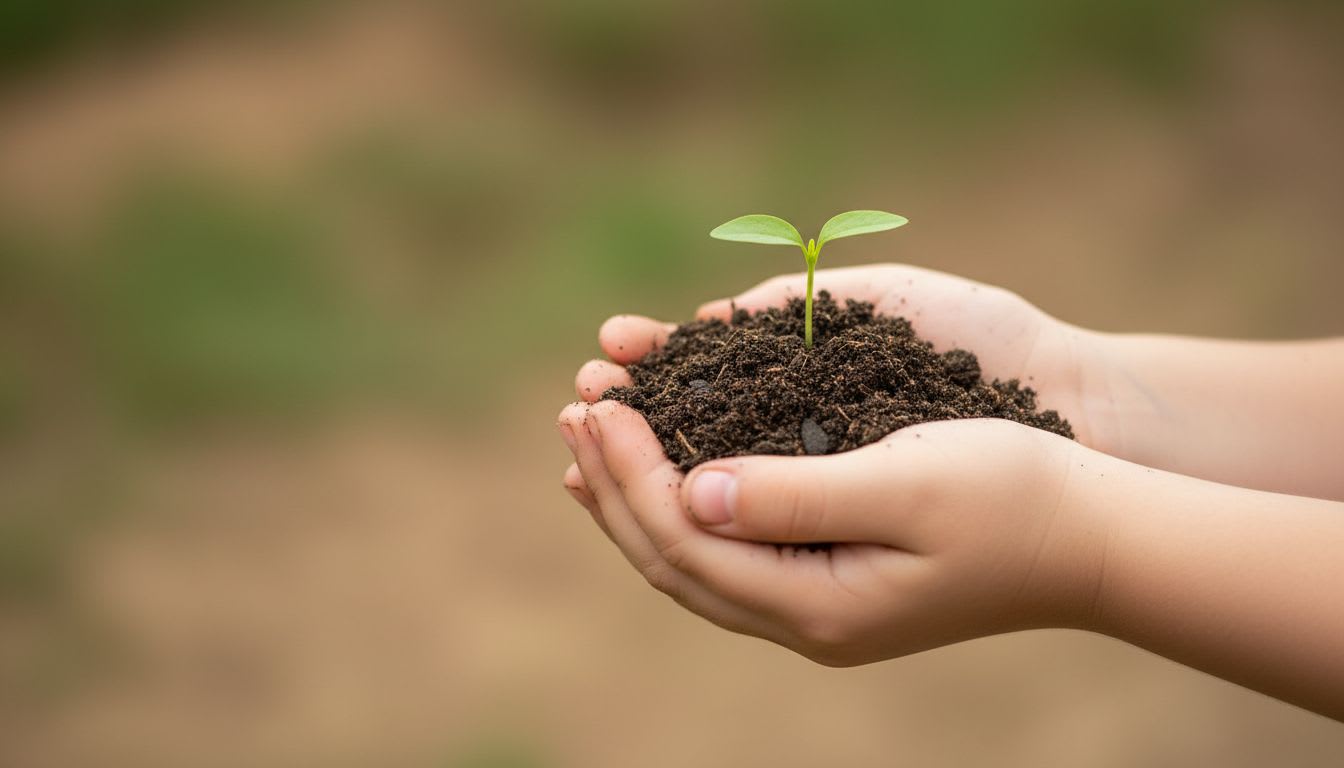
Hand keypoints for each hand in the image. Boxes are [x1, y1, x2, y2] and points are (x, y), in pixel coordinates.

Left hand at [557, 265, 1113, 662]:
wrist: (1094, 537)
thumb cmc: (1015, 497)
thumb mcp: (906, 482)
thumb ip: (794, 494)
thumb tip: (691, 489)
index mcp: (815, 604)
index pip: (683, 538)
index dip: (628, 469)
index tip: (596, 401)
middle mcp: (804, 618)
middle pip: (671, 555)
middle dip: (613, 481)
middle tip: (572, 409)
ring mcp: (817, 606)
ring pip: (693, 557)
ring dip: (635, 495)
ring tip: (589, 439)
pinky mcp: (832, 579)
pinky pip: (730, 548)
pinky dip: (681, 505)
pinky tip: (664, 469)